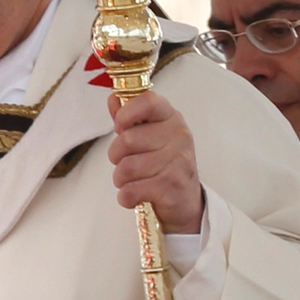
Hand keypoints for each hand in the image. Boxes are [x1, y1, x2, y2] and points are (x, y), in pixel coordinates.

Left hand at [108, 90, 202, 234]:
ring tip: (129, 181)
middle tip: (123, 162)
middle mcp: (179, 137)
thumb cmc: (162, 163)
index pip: (148, 101)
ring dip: (120, 178)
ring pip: (126, 168)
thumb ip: (130, 117)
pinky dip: (125, 197)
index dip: (126, 113)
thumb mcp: (150, 135)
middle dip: (115, 155)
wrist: (186, 200)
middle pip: (127, 140)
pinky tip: (134, 196)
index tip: (119, 127)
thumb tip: (113, 99)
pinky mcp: (172, 187)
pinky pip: (131, 191)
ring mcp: (178, 162)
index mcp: (171, 118)